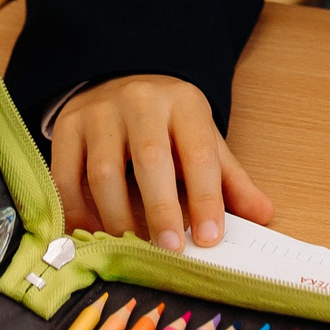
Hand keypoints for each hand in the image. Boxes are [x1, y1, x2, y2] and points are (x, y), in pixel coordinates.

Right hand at [51, 75, 276, 253]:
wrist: (120, 79)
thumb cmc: (168, 123)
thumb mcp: (203, 141)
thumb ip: (231, 180)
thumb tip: (264, 216)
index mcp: (184, 103)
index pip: (198, 153)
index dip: (206, 198)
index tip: (210, 238)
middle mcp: (140, 101)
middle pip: (150, 159)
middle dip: (161, 210)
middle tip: (171, 249)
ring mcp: (100, 112)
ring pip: (103, 171)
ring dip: (118, 218)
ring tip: (132, 247)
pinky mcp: (67, 126)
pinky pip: (65, 175)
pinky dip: (77, 212)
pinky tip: (92, 234)